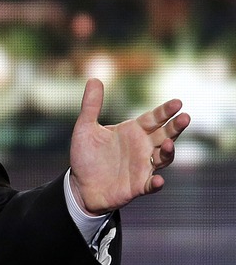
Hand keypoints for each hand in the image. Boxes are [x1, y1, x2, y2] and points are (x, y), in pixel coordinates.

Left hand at [69, 78, 189, 215]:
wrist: (80, 185)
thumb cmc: (86, 155)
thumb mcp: (85, 128)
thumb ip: (91, 105)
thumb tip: (94, 78)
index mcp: (132, 131)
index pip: (154, 118)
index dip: (165, 111)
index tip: (177, 102)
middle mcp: (142, 148)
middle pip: (165, 135)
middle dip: (176, 127)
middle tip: (185, 118)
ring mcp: (143, 167)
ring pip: (163, 158)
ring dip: (169, 152)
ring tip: (169, 144)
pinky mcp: (138, 186)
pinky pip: (151, 185)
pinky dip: (156, 183)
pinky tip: (158, 180)